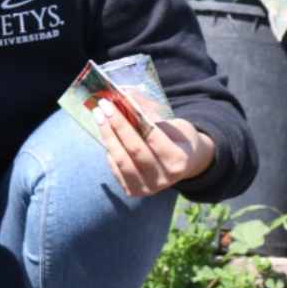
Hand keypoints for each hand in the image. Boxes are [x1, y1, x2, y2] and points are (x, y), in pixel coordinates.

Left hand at [93, 97, 215, 197]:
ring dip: (108, 136)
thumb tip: (123, 95)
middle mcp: (164, 178)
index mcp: (179, 160)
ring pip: (122, 161)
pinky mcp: (134, 192)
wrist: (187, 165)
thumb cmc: (180, 139)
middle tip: (103, 106)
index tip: (116, 100)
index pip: (152, 137)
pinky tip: (108, 136)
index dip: (133, 118)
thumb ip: (151, 114)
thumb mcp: (175, 124)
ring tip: (99, 117)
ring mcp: (148, 188)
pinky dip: (110, 151)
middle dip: (116, 125)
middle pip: (135, 149)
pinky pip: (116, 170)